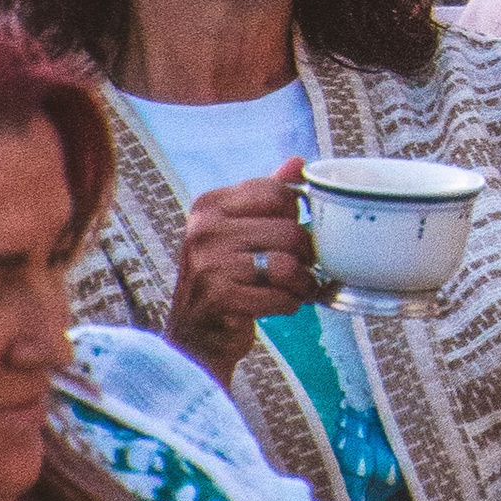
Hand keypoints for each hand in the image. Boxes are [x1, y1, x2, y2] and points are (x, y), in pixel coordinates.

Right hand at [167, 163, 316, 386]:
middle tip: (297, 270)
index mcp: (209, 205)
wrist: (195, 337)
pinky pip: (280, 296)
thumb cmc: (224, 278)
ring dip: (302, 284)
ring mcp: (209, 264)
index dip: (295, 217)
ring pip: (289, 265)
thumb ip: (267, 195)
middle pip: (291, 232)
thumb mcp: (239, 230)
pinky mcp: (220, 297)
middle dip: (305, 257)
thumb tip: (297, 162)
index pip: (278, 193)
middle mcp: (204, 230)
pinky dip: (289, 304)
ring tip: (293, 289)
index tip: (286, 236)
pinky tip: (276, 305)